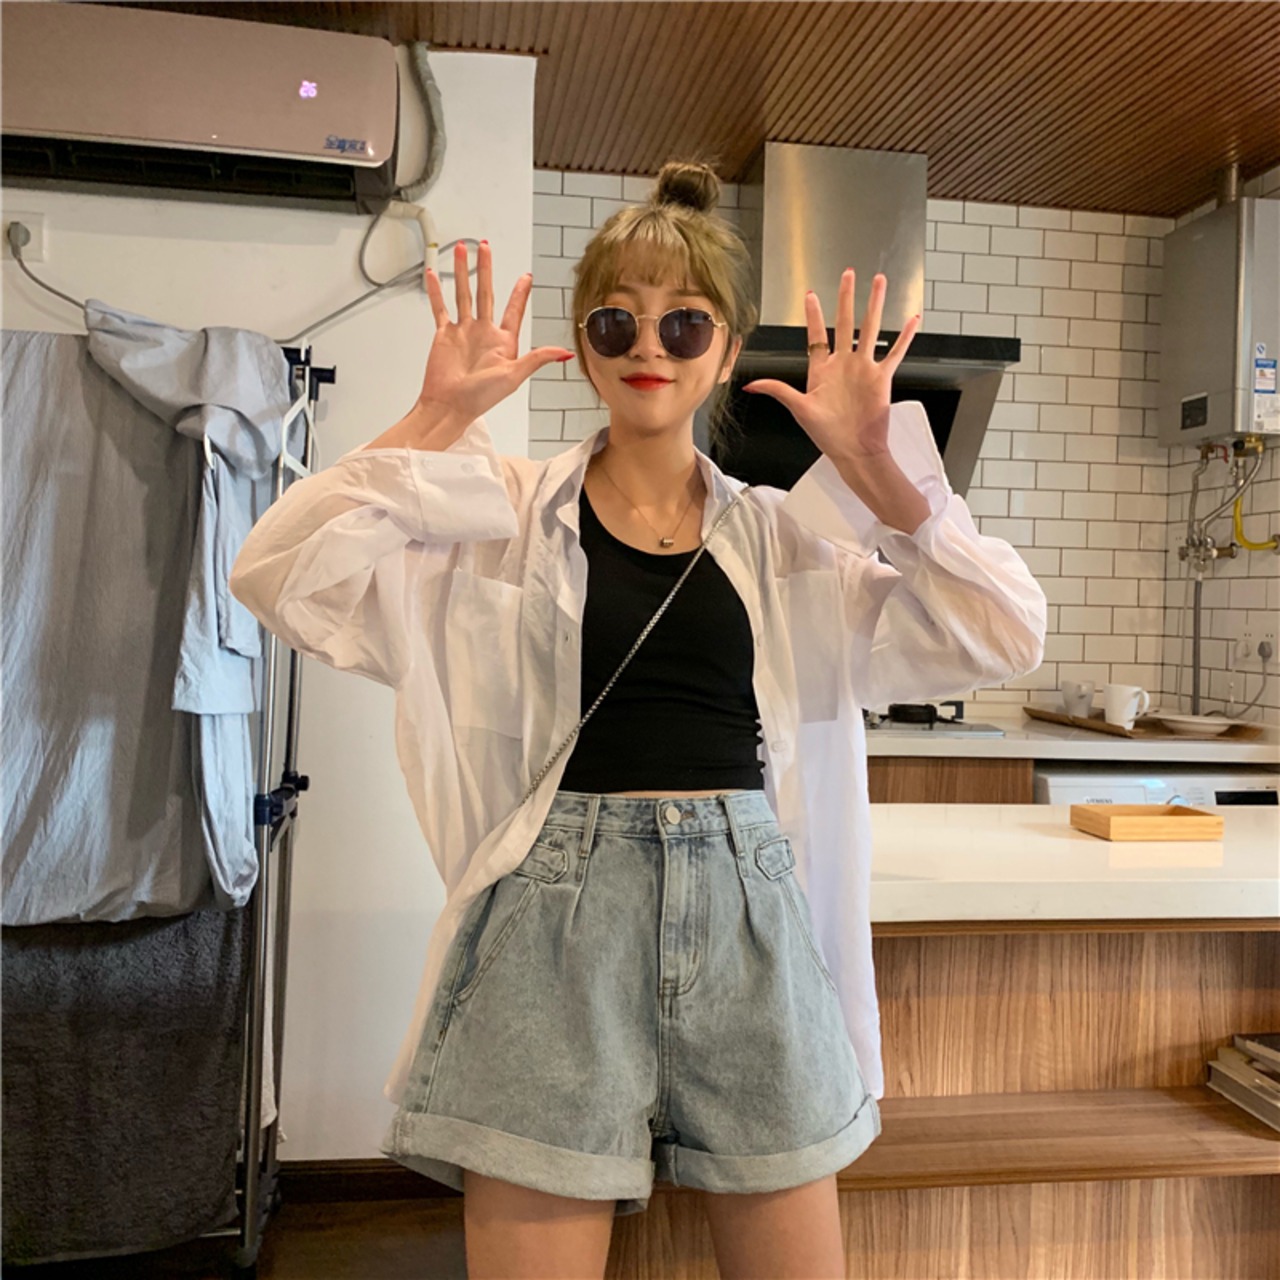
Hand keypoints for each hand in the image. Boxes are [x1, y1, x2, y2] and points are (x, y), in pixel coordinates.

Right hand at [416, 241, 574, 422]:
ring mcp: (463, 332)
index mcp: (503, 341)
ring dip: (462, 272)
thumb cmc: (481, 397)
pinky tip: (433, 275)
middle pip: (486, 293)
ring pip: (463, 294)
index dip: (520, 293)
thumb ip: (538, 358)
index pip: (513, 310)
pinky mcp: (445, 335)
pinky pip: (440, 309)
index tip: (526, 277)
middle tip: (484, 247)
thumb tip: (564, 352)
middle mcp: (483, 333)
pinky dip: (436, 292)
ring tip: (461, 250)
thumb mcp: (514, 375)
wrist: (450, 406)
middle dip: (486, 269)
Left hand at [741, 270, 919, 459]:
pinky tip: (913, 320)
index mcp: (822, 370)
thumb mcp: (799, 408)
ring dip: (875, 305)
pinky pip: (895, 353)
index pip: (817, 335)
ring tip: (879, 282)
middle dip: (846, 298)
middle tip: (848, 274)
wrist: (854, 450)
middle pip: (845, 322)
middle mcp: (843, 365)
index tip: (811, 295)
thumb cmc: (827, 434)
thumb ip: (778, 390)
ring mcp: (863, 369)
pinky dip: (905, 337)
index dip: (814, 315)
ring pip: (871, 328)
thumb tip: (751, 385)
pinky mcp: (881, 378)